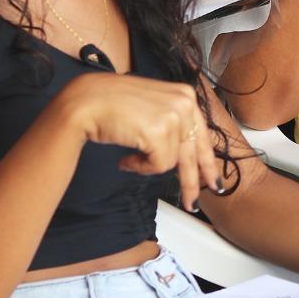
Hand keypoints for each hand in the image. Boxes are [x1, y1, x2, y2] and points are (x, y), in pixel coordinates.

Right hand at [57, 72, 219, 211]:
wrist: (85, 101)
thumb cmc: (110, 105)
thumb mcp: (151, 107)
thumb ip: (169, 122)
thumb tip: (182, 150)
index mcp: (185, 94)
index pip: (201, 134)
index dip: (206, 160)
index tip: (213, 179)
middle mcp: (184, 103)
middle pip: (195, 152)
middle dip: (193, 181)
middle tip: (194, 203)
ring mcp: (174, 116)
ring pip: (172, 161)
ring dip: (148, 165)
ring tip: (130, 159)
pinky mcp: (159, 131)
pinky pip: (158, 165)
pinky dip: (140, 167)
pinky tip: (126, 158)